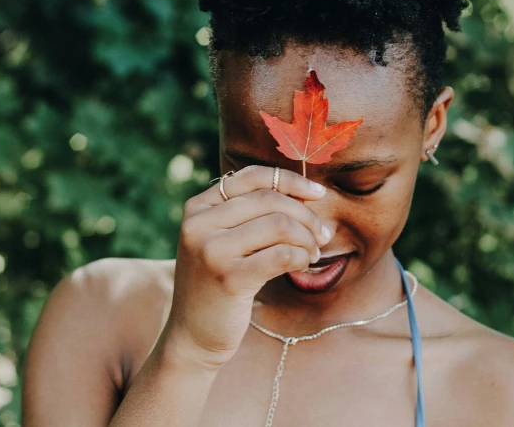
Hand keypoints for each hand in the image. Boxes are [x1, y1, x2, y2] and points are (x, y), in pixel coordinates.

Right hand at [160, 165, 330, 369]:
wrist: (192, 335)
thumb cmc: (218, 283)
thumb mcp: (223, 239)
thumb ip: (250, 213)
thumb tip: (307, 193)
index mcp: (198, 207)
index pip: (253, 177)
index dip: (291, 180)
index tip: (318, 193)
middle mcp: (199, 224)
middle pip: (270, 200)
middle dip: (306, 215)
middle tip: (321, 235)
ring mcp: (210, 250)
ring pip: (279, 225)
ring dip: (306, 238)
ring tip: (311, 253)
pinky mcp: (228, 278)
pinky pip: (281, 255)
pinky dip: (300, 257)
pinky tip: (302, 265)